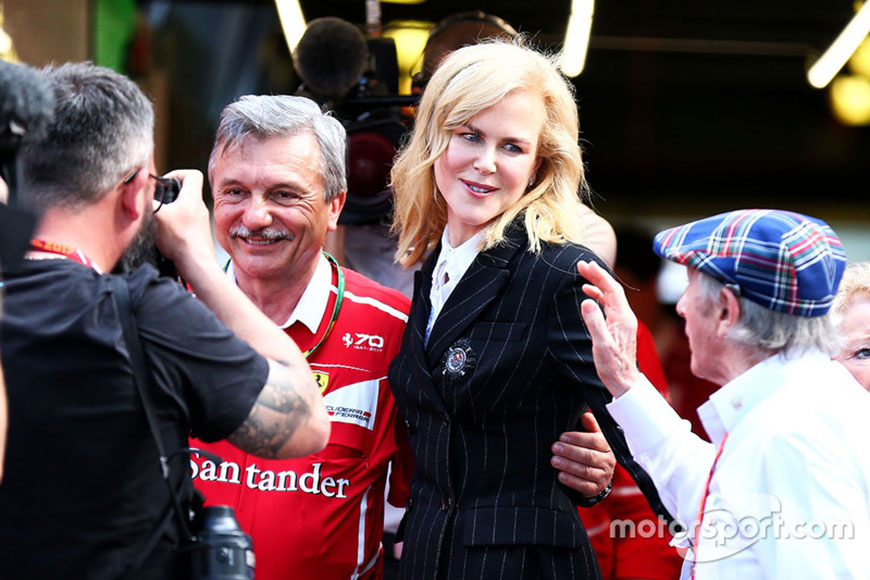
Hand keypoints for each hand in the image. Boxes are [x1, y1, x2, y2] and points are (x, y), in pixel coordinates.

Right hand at [152, 169, 213, 267]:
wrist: (196, 264)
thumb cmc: (181, 240)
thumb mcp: (158, 215)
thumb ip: (147, 200)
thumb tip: (137, 189)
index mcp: (193, 198)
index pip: (192, 174)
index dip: (177, 173)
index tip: (164, 183)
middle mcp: (199, 207)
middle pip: (187, 191)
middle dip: (170, 193)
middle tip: (158, 201)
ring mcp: (200, 221)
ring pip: (185, 207)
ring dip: (172, 209)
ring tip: (159, 218)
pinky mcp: (198, 234)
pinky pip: (186, 222)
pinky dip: (175, 223)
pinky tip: (165, 233)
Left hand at [551, 411, 614, 496]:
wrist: (597, 475)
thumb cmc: (591, 450)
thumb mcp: (593, 436)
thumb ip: (590, 426)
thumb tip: (586, 415)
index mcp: (608, 446)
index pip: (595, 441)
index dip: (578, 438)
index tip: (562, 437)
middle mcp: (609, 462)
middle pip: (589, 456)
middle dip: (570, 451)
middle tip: (554, 448)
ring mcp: (604, 476)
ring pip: (586, 471)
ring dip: (568, 465)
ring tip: (554, 460)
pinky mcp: (596, 488)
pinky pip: (584, 485)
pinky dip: (571, 481)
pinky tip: (560, 475)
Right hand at [577, 260, 642, 396]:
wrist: (624, 382)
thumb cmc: (612, 366)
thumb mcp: (600, 345)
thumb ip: (594, 322)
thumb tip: (586, 301)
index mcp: (622, 318)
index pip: (612, 289)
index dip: (599, 275)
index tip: (585, 266)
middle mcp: (625, 317)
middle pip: (612, 289)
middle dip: (598, 275)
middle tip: (582, 265)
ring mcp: (623, 321)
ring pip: (610, 296)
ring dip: (598, 284)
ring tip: (584, 276)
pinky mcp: (619, 327)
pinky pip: (609, 305)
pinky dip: (599, 296)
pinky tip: (589, 295)